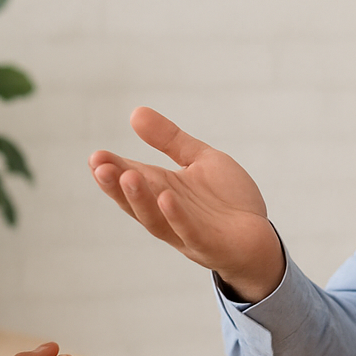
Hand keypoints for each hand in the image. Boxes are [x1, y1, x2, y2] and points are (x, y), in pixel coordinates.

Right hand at [89, 107, 283, 301]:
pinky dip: (176, 217)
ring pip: (156, 219)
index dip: (113, 169)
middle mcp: (167, 213)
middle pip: (136, 201)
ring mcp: (185, 231)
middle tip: (99, 165)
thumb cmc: (227, 200)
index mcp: (163, 190)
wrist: (260, 238)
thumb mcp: (200, 160)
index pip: (132, 178)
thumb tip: (135, 112)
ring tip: (127, 176)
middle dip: (116, 185)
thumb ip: (170, 140)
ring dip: (140, 199)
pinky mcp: (209, 244)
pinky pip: (189, 232)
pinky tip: (167, 198)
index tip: (95, 156)